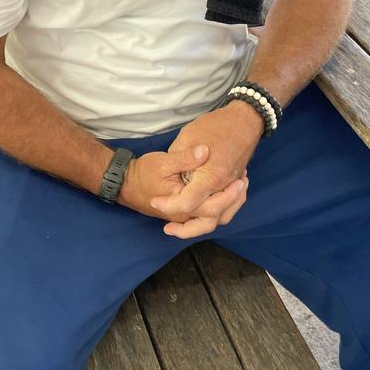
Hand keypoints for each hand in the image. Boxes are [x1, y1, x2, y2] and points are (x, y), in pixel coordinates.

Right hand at [119, 146, 245, 236]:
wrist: (126, 184)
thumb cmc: (143, 173)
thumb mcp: (163, 162)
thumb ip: (185, 158)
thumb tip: (205, 150)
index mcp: (182, 206)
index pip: (212, 208)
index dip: (228, 195)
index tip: (239, 179)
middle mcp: (185, 215)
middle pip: (218, 217)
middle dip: (234, 201)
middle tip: (244, 181)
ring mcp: (185, 216)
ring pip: (214, 219)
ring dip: (230, 204)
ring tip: (240, 184)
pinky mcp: (184, 211)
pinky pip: (208, 214)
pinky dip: (221, 204)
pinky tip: (228, 189)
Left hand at [149, 102, 262, 238]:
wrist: (245, 118)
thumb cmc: (216, 124)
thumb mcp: (188, 136)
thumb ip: (180, 160)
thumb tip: (173, 177)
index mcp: (210, 177)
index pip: (187, 203)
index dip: (169, 206)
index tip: (155, 202)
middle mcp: (223, 186)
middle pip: (207, 219)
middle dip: (186, 229)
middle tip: (167, 228)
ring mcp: (232, 186)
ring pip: (221, 217)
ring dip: (201, 225)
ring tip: (181, 226)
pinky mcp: (235, 183)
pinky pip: (228, 207)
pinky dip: (215, 214)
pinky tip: (199, 212)